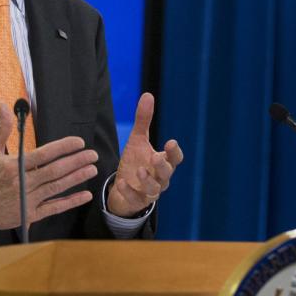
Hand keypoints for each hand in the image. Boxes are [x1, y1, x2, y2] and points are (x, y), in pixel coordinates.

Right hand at [0, 103, 98, 233]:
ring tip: (92, 169)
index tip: (78, 142)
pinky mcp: (30, 214)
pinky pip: (54, 208)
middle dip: (76, 161)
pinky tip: (85, 195)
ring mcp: (27, 200)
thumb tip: (4, 105)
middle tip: (92, 155)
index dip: (63, 147)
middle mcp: (22, 183)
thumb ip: (1, 128)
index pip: (43, 154)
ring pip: (57, 188)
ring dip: (77, 178)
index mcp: (13, 167)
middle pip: (54, 171)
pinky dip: (70, 202)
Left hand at [107, 92, 182, 217]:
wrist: (122, 188)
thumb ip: (143, 120)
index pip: (175, 158)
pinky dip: (129, 191)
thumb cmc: (135, 161)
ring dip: (148, 180)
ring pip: (154, 189)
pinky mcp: (137, 201)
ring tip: (140, 170)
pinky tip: (121, 183)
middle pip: (167, 174)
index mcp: (163, 162)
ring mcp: (149, 191)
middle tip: (154, 157)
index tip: (171, 142)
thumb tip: (148, 95)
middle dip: (162, 166)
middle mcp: (160, 178)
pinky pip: (135, 198)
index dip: (174, 152)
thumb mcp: (137, 140)